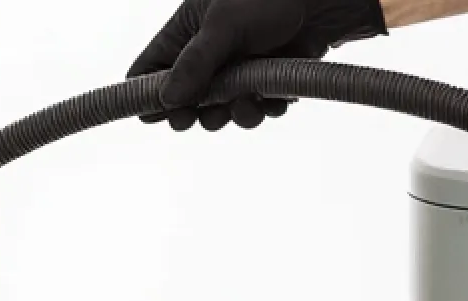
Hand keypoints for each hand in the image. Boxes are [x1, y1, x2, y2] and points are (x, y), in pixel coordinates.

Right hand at [127, 0, 386, 131]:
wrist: (320, 2)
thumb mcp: (223, 26)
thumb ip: (196, 64)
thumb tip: (167, 99)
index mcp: (186, 33)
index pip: (150, 68)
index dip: (147, 94)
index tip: (150, 115)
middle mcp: (209, 55)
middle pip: (186, 99)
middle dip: (192, 113)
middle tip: (191, 121)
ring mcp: (237, 71)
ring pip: (223, 110)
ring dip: (233, 115)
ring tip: (246, 106)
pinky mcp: (265, 83)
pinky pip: (257, 109)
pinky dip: (265, 109)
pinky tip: (276, 98)